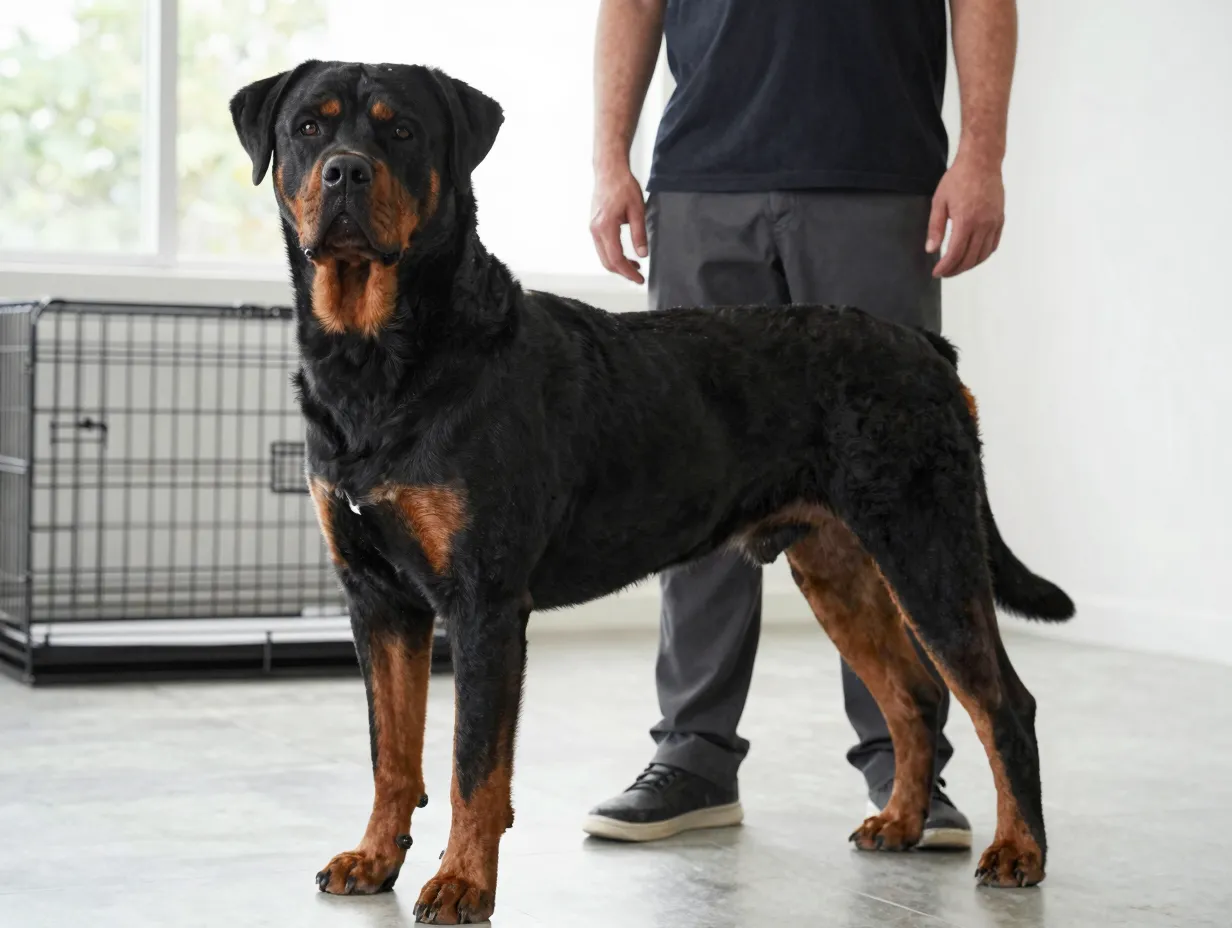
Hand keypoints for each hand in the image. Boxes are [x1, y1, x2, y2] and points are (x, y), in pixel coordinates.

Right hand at [590, 166, 647, 283]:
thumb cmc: (623, 186)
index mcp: (605, 227)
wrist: (609, 170)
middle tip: (639, 277)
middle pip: (607, 262)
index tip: (640, 279)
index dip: (628, 272)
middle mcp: (595, 230)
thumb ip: (639, 234)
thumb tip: (643, 254)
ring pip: (604, 256)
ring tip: (635, 266)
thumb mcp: (637, 210)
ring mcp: (593, 229)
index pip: (616, 259)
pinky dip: (614, 255)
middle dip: (623, 272)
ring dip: (619, 265)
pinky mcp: (595, 226)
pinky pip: (602, 248)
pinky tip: (627, 255)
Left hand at [927, 152, 1005, 277]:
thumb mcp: (939, 202)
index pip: (955, 254)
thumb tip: (931, 250)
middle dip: (956, 270)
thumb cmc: (958, 178)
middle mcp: (983, 225)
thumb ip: (935, 228)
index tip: (936, 273)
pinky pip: (993, 244)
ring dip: (970, 265)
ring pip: (983, 255)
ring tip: (957, 267)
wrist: (981, 162)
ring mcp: (994, 223)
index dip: (945, 267)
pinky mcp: (1000, 219)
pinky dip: (983, 255)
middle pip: (970, 259)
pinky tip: (973, 256)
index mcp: (966, 221)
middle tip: (945, 273)